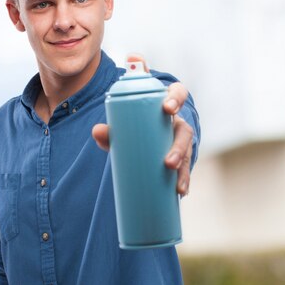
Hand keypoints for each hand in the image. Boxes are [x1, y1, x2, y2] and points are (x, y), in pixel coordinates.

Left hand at [92, 55, 193, 195]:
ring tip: (178, 187)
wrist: (135, 137)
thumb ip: (109, 129)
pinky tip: (181, 192)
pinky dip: (183, 180)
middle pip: (185, 131)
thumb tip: (97, 132)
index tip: (167, 109)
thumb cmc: (130, 126)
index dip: (176, 98)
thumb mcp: (120, 126)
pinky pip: (184, 168)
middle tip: (168, 163)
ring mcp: (179, 141)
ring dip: (184, 170)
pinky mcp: (179, 157)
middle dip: (179, 147)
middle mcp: (176, 123)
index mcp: (165, 105)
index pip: (178, 92)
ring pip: (187, 153)